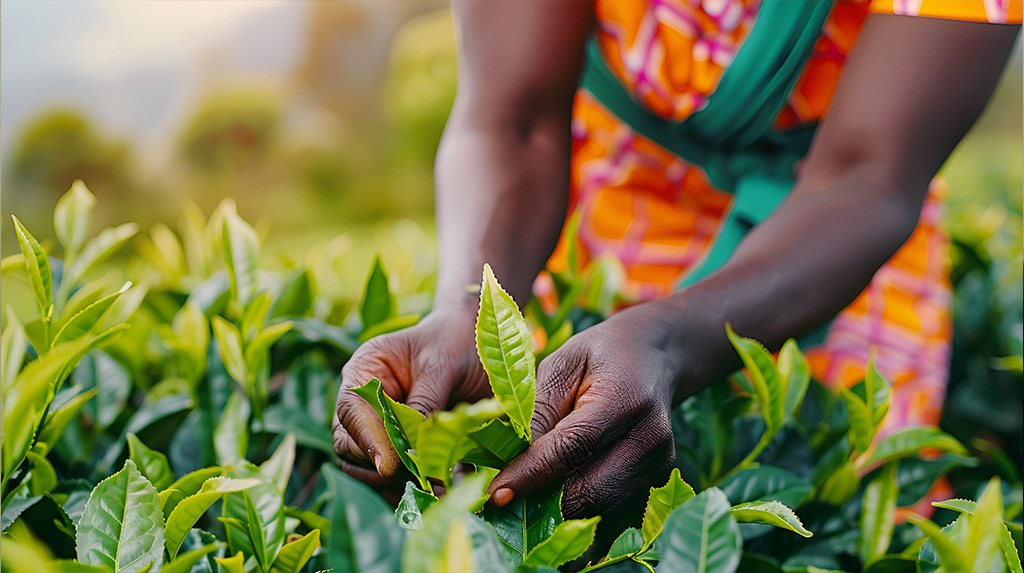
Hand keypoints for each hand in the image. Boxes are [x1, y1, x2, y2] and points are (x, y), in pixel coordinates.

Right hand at [333, 302, 490, 491]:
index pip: (350, 410)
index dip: (366, 440)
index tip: (389, 466)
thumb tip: (411, 451)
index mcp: (364, 370)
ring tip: (434, 489)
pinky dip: (410, 489)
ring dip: (395, 484)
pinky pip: (392, 478)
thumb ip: (424, 404)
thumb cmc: (457, 342)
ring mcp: (379, 428)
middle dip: (381, 466)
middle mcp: (364, 402)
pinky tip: (439, 493)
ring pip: (366, 468)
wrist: (483, 342)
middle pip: (349, 446)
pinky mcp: (400, 448)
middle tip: (422, 479)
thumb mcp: (441, 367)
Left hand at [486, 299, 690, 532]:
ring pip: (600, 510)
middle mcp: (649, 438)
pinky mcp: (658, 482)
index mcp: (624, 399)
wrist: (654, 357)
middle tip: (505, 502)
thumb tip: (510, 459)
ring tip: (528, 500)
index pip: (573, 447)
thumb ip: (539, 410)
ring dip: (560, 514)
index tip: (496, 494)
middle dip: (543, 503)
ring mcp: (660, 464)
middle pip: (590, 490)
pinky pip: (612, 512)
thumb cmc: (598, 357)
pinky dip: (582, 512)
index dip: (532, 474)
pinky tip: (557, 500)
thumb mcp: (561, 365)